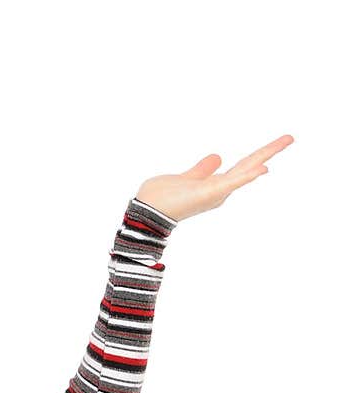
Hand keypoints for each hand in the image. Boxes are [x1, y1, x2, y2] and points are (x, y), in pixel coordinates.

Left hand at [135, 134, 294, 222]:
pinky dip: (246, 177)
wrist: (146, 211)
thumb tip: (218, 157)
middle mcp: (219, 190)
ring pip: (245, 171)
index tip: (277, 143)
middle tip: (291, 137)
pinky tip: (262, 168)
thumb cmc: (161, 198)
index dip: (259, 155)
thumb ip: (202, 169)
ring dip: (264, 157)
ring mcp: (216, 193)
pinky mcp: (209, 195)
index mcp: (215, 185)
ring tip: (284, 142)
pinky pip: (232, 184)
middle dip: (270, 151)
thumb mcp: (187, 177)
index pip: (242, 166)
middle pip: (248, 166)